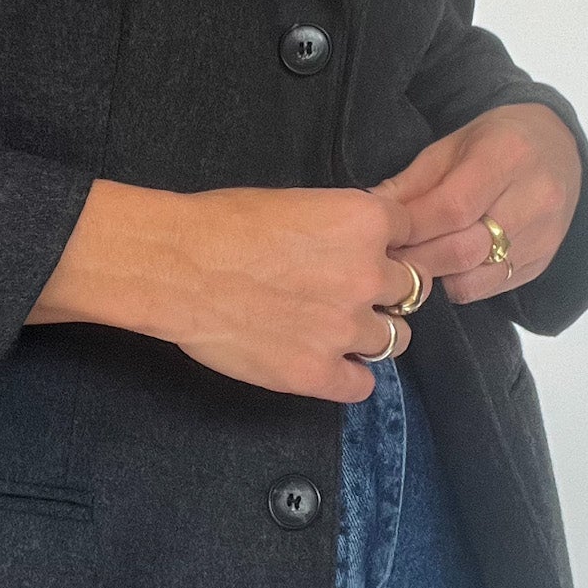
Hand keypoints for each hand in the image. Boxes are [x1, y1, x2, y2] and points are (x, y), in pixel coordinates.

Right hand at [29, 178, 430, 401]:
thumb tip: (363, 243)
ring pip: (396, 338)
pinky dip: (349, 376)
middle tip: (345, 290)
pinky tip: (326, 363)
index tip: (366, 250)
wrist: (176, 267)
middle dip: (384, 289)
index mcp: (363, 222)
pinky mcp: (318, 372)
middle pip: (411, 289)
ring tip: (333, 327)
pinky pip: (362, 385)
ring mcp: (345, 329)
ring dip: (371, 333)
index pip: (410, 232)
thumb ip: (342, 225)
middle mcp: (367, 275)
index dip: (388, 243)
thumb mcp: (296, 202)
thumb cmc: (222, 224)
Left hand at [368, 102, 580, 305]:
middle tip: (383, 260)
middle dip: (416, 260)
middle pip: (464, 250)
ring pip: (476, 278)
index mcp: (508, 156)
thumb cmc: (497, 142)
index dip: (411, 228)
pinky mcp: (542, 263)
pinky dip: (457, 284)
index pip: (453, 207)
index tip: (380, 236)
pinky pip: (489, 288)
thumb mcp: (451, 146)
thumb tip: (368, 210)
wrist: (560, 150)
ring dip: (434, 278)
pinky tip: (441, 269)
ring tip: (409, 266)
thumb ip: (412, 182)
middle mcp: (535, 200)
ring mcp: (543, 237)